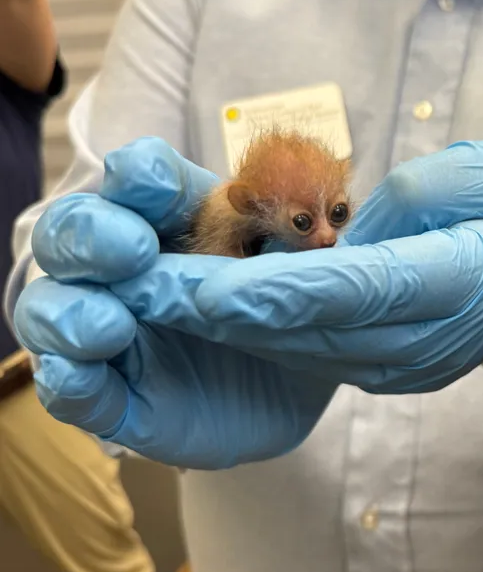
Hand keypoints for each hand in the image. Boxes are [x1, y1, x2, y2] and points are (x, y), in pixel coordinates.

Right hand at [13, 138, 337, 468]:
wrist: (315, 375)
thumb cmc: (313, 300)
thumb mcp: (322, 262)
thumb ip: (313, 238)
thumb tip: (337, 221)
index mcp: (184, 217)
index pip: (143, 182)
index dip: (139, 177)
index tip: (152, 181)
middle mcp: (137, 265)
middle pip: (81, 232)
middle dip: (92, 234)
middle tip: (128, 250)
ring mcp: (119, 328)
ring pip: (56, 306)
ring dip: (69, 310)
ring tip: (107, 325)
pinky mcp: (120, 395)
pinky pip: (75, 387)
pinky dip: (72, 380)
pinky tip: (86, 375)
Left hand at [181, 139, 482, 390]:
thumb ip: (420, 193)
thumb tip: (352, 230)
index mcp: (463, 280)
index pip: (362, 289)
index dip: (283, 292)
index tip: (205, 289)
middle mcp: (429, 339)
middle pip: (317, 330)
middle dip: (222, 314)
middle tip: (139, 290)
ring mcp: (407, 368)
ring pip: (305, 354)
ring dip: (225, 332)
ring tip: (151, 301)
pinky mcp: (386, 375)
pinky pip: (313, 360)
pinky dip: (256, 340)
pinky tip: (202, 315)